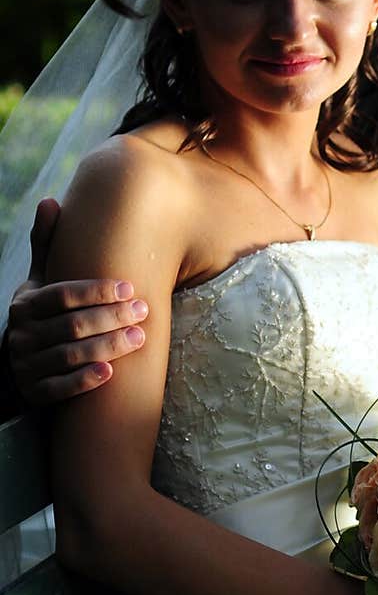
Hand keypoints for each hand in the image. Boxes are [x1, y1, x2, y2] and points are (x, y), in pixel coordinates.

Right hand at [7, 198, 148, 405]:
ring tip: (140, 337)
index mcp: (26, 304)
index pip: (62, 295)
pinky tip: (111, 373)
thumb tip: (50, 201)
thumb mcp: (39, 282)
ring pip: (69, 356)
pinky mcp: (34, 392)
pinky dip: (85, 380)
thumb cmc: (41, 317)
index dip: (97, 291)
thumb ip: (47, 246)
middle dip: (111, 317)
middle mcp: (22, 334)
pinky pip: (60, 388)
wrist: (18, 366)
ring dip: (107, 346)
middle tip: (143, 311)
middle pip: (71, 325)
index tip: (130, 287)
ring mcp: (27, 365)